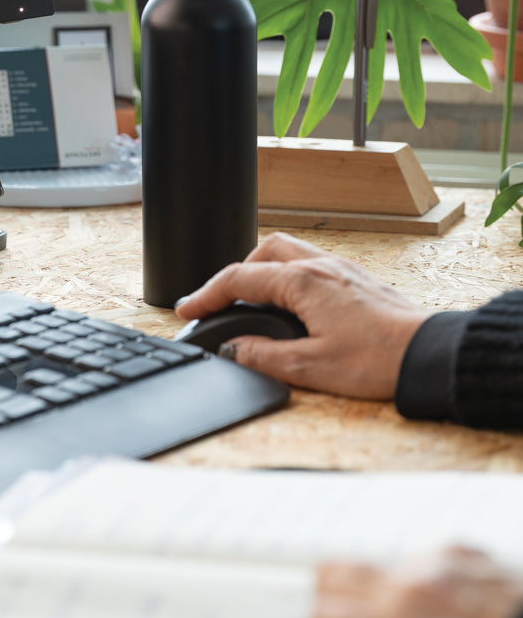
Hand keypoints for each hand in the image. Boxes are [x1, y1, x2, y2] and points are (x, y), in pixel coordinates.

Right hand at [175, 232, 429, 398]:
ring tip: (253, 302)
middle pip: (263, 250)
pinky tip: (292, 304)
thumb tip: (234, 350)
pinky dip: (289, 276)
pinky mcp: (357, 279)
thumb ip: (264, 357)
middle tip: (220, 302)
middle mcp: (322, 266)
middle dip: (236, 273)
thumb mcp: (311, 367)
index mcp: (303, 282)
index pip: (240, 279)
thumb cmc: (380, 359)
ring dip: (263, 270)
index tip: (188, 309)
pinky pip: (311, 263)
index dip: (207, 295)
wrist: (429, 354)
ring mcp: (342, 269)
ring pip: (289, 252)